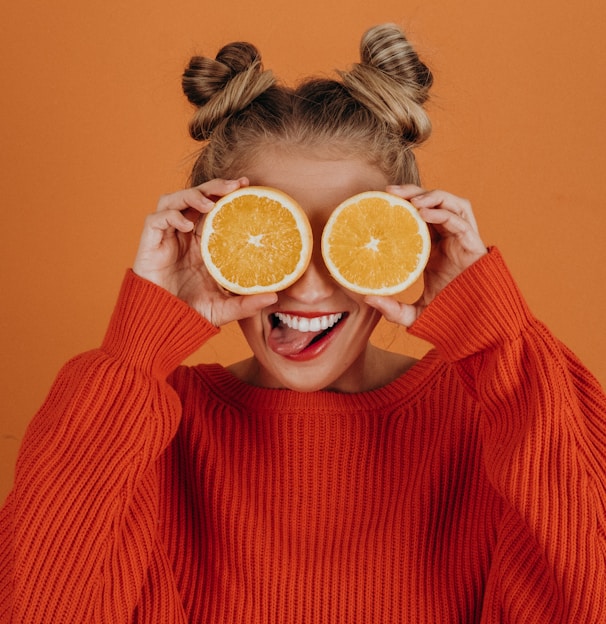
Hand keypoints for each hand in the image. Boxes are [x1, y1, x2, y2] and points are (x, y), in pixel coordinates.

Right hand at [133, 178, 276, 325]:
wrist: (163, 325)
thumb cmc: (192, 313)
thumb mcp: (225, 307)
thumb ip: (248, 303)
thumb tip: (275, 297)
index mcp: (203, 242)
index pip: (215, 208)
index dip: (227, 193)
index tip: (247, 186)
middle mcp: (185, 235)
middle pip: (197, 196)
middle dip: (214, 186)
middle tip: (235, 185)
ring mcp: (167, 237)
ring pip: (174, 200)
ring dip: (192, 196)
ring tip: (210, 204)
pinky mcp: (150, 243)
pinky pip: (157, 219)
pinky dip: (171, 216)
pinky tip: (187, 226)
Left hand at [366, 184, 486, 326]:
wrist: (475, 325)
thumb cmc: (448, 315)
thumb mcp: (414, 313)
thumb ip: (392, 309)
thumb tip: (367, 299)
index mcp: (434, 247)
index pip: (419, 216)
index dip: (403, 204)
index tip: (381, 200)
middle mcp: (448, 239)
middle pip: (433, 202)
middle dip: (413, 191)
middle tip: (390, 191)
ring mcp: (462, 240)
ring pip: (451, 203)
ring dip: (432, 196)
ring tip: (411, 200)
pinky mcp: (474, 245)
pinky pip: (460, 221)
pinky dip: (443, 213)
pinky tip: (424, 214)